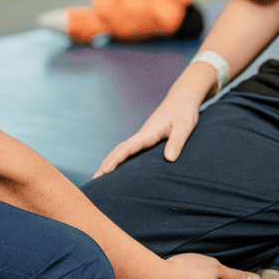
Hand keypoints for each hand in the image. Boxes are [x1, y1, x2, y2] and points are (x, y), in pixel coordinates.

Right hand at [93, 64, 212, 176]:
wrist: (183, 98)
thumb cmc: (185, 112)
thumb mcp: (185, 126)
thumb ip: (177, 142)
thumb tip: (169, 159)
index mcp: (148, 134)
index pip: (127, 149)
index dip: (115, 161)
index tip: (104, 172)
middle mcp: (142, 135)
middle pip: (119, 150)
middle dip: (106, 164)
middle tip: (94, 180)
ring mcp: (143, 136)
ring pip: (122, 150)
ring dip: (111, 161)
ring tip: (100, 177)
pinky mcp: (148, 138)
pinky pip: (130, 150)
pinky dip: (120, 158)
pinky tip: (120, 167)